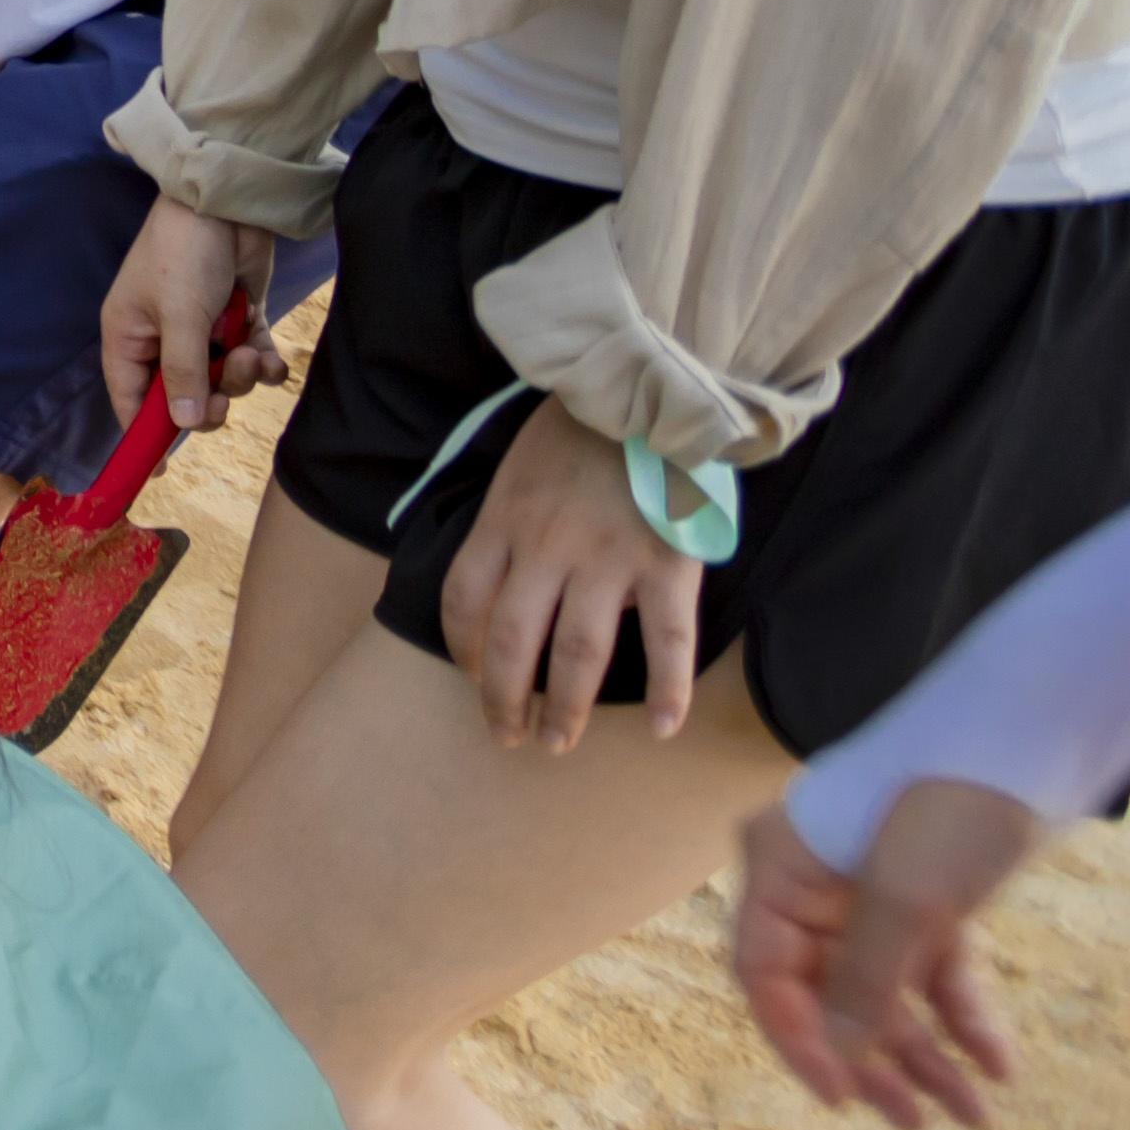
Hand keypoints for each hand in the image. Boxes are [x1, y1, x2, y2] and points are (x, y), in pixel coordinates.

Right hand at [98, 196, 283, 430]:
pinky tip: (272, 357)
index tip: (158, 472)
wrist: (225, 201)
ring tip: (249, 351)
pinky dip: (265, 362)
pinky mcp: (237, 319)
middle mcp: (161, 339)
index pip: (129, 399)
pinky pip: (251, 358)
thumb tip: (181, 424)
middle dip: (209, 397)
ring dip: (241, 375)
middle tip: (224, 390)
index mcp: (128, 337)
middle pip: (183, 396)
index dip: (143, 434)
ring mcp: (201, 330)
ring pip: (222, 379)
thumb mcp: (180, 315)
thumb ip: (183, 372)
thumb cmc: (184, 253)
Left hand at [444, 398, 703, 753]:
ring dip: (566, 708)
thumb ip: (509, 519)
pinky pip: (668, 642)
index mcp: (503, 520)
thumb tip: (503, 579)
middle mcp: (547, 548)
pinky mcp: (668, 565)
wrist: (649, 386)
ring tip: (557, 743)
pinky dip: (668, 690)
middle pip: (513, 642)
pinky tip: (662, 728)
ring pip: (579, 654)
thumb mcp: (518, 465)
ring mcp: (608, 560)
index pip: (461, 599)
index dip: (461, 646)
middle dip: (504, 699)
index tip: (472, 675)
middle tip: (508, 736)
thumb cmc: (582, 425)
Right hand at [728, 784, 1042, 1129]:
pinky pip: (937, 977)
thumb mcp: (907, 900)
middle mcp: (815, 890)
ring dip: (928, 1055)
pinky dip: (965, 1019)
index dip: (800, 1041)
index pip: (766, 974)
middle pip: (831, 996)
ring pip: (888, 996)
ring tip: (974, 1115)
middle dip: (877, 1062)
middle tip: (915, 1123)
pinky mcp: (930, 904)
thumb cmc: (949, 804)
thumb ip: (867, 984)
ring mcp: (873, 898)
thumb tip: (843, 1061)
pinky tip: (998, 1065)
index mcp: (779, 871)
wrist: (1030, 740)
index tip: (843, 1099)